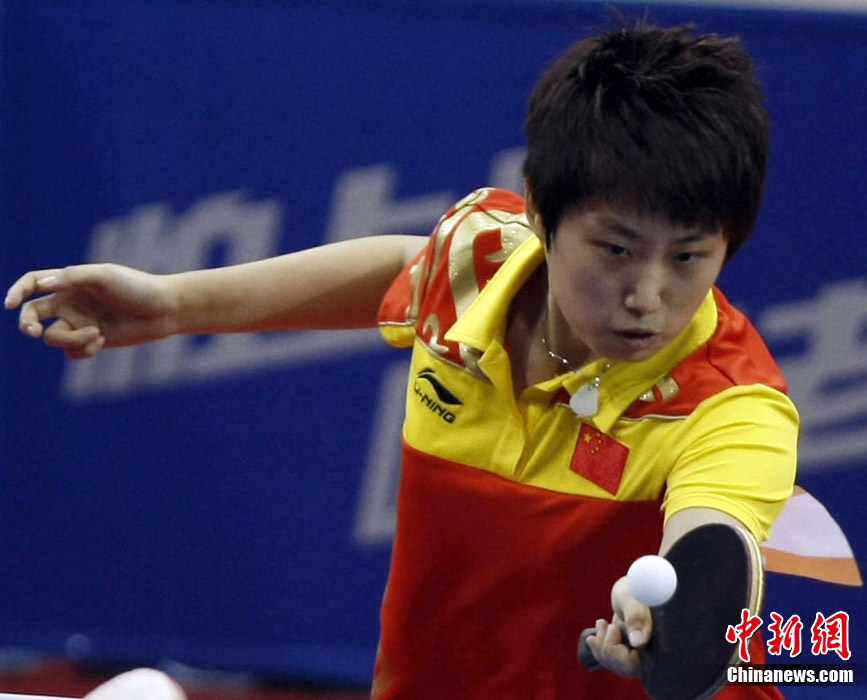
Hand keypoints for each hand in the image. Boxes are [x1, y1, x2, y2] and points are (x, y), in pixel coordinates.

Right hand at [5, 263, 178, 358]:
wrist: (164, 310)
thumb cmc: (136, 287)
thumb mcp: (104, 276)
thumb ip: (73, 277)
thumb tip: (42, 285)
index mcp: (71, 282)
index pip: (34, 283)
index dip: (17, 292)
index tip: (9, 304)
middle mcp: (71, 303)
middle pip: (33, 315)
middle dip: (28, 325)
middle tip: (34, 331)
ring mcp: (80, 323)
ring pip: (54, 337)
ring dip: (71, 338)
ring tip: (96, 334)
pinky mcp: (92, 341)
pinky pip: (72, 352)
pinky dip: (83, 348)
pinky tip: (102, 340)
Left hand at [583, 575, 652, 676]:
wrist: (640, 581)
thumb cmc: (641, 585)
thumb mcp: (637, 598)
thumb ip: (637, 617)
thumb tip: (638, 643)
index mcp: (661, 645)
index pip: (636, 665)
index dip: (618, 654)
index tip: (613, 628)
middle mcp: (652, 653)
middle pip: (623, 667)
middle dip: (607, 647)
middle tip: (604, 623)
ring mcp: (641, 652)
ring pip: (615, 663)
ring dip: (602, 644)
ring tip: (602, 622)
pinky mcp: (630, 648)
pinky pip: (611, 657)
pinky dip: (600, 644)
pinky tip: (600, 627)